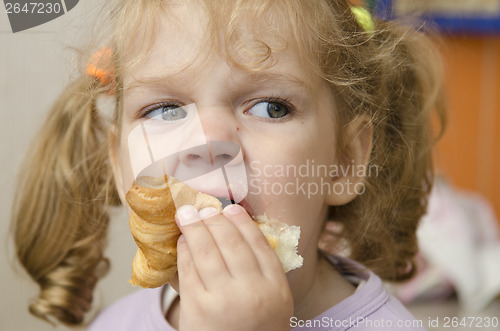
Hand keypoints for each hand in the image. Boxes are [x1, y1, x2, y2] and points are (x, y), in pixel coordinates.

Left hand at [175, 204, 292, 330]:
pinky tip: (182, 241)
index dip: (242, 222)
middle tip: (203, 206)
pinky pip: (188, 271)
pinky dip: (183, 252)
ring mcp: (223, 300)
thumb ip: (263, 271)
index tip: (230, 208)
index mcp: (276, 288)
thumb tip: (238, 231)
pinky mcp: (198, 309)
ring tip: (186, 215)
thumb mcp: (274, 301)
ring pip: (206, 252)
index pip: (258, 244)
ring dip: (194, 229)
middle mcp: (252, 292)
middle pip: (231, 243)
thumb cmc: (256, 328)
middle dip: (213, 219)